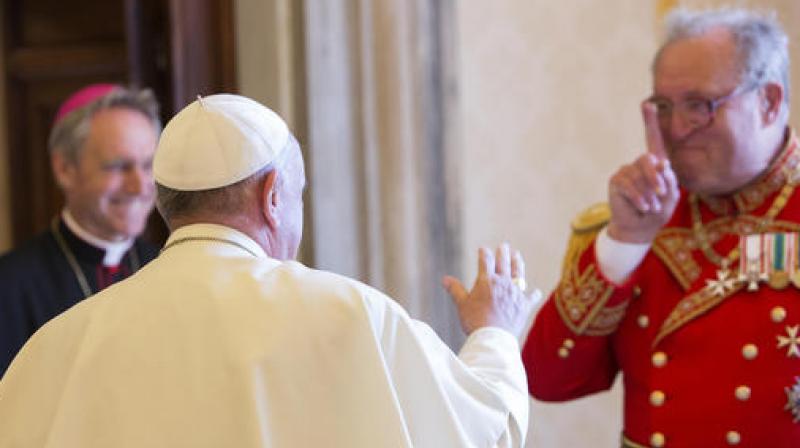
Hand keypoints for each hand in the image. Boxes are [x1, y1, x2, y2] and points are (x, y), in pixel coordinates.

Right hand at [442, 244, 542, 337]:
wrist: (493, 337)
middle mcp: (503, 283)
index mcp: (486, 281)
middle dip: (503, 253)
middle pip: (503, 263)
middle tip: (504, 245)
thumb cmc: (474, 321)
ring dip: (517, 263)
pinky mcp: (524, 305)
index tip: (483, 249)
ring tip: (517, 255)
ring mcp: (515, 293)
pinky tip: (535, 292)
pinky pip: (531, 297)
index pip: (485, 261)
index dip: (484, 253)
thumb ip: (455, 290)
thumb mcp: (462, 304)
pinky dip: (533, 294)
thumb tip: (444, 279)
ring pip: (518, 273)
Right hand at [607, 101, 680, 243]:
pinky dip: (639, 197)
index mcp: (655, 164)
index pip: (653, 139)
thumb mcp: (671, 196)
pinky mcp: (616, 182)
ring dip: (648, 193)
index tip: (648, 103)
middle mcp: (639, 164)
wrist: (639, 228)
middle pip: (646, 159)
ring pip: (637, 175)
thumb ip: (670, 180)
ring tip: (651, 207)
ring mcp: (626, 172)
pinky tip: (643, 207)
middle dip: (655, 177)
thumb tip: (660, 163)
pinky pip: (628, 185)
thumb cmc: (658, 211)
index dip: (650, 121)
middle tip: (662, 194)